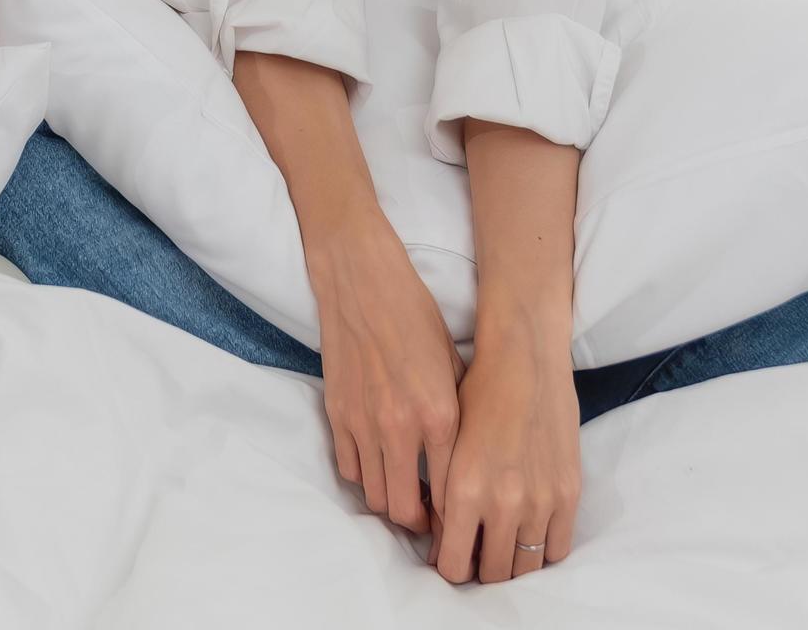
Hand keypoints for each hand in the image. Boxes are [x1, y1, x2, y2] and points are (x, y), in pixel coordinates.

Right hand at [305, 212, 461, 537]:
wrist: (363, 283)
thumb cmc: (417, 317)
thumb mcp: (455, 366)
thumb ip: (461, 418)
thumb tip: (470, 463)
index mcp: (440, 415)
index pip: (450, 493)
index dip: (456, 519)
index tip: (461, 523)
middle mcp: (400, 428)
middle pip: (405, 509)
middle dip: (420, 524)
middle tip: (431, 521)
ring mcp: (363, 424)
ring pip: (374, 496)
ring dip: (391, 503)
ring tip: (406, 497)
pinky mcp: (337, 415)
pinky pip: (349, 469)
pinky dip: (365, 477)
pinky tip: (380, 467)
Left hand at [429, 315, 580, 584]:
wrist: (524, 362)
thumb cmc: (478, 395)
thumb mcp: (448, 447)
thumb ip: (444, 498)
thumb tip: (442, 540)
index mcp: (465, 490)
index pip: (454, 564)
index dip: (450, 568)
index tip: (450, 560)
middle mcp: (504, 502)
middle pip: (492, 573)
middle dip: (480, 569)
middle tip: (476, 554)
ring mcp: (541, 501)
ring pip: (526, 567)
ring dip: (512, 563)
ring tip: (501, 547)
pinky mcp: (569, 493)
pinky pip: (557, 549)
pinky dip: (542, 551)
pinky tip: (530, 535)